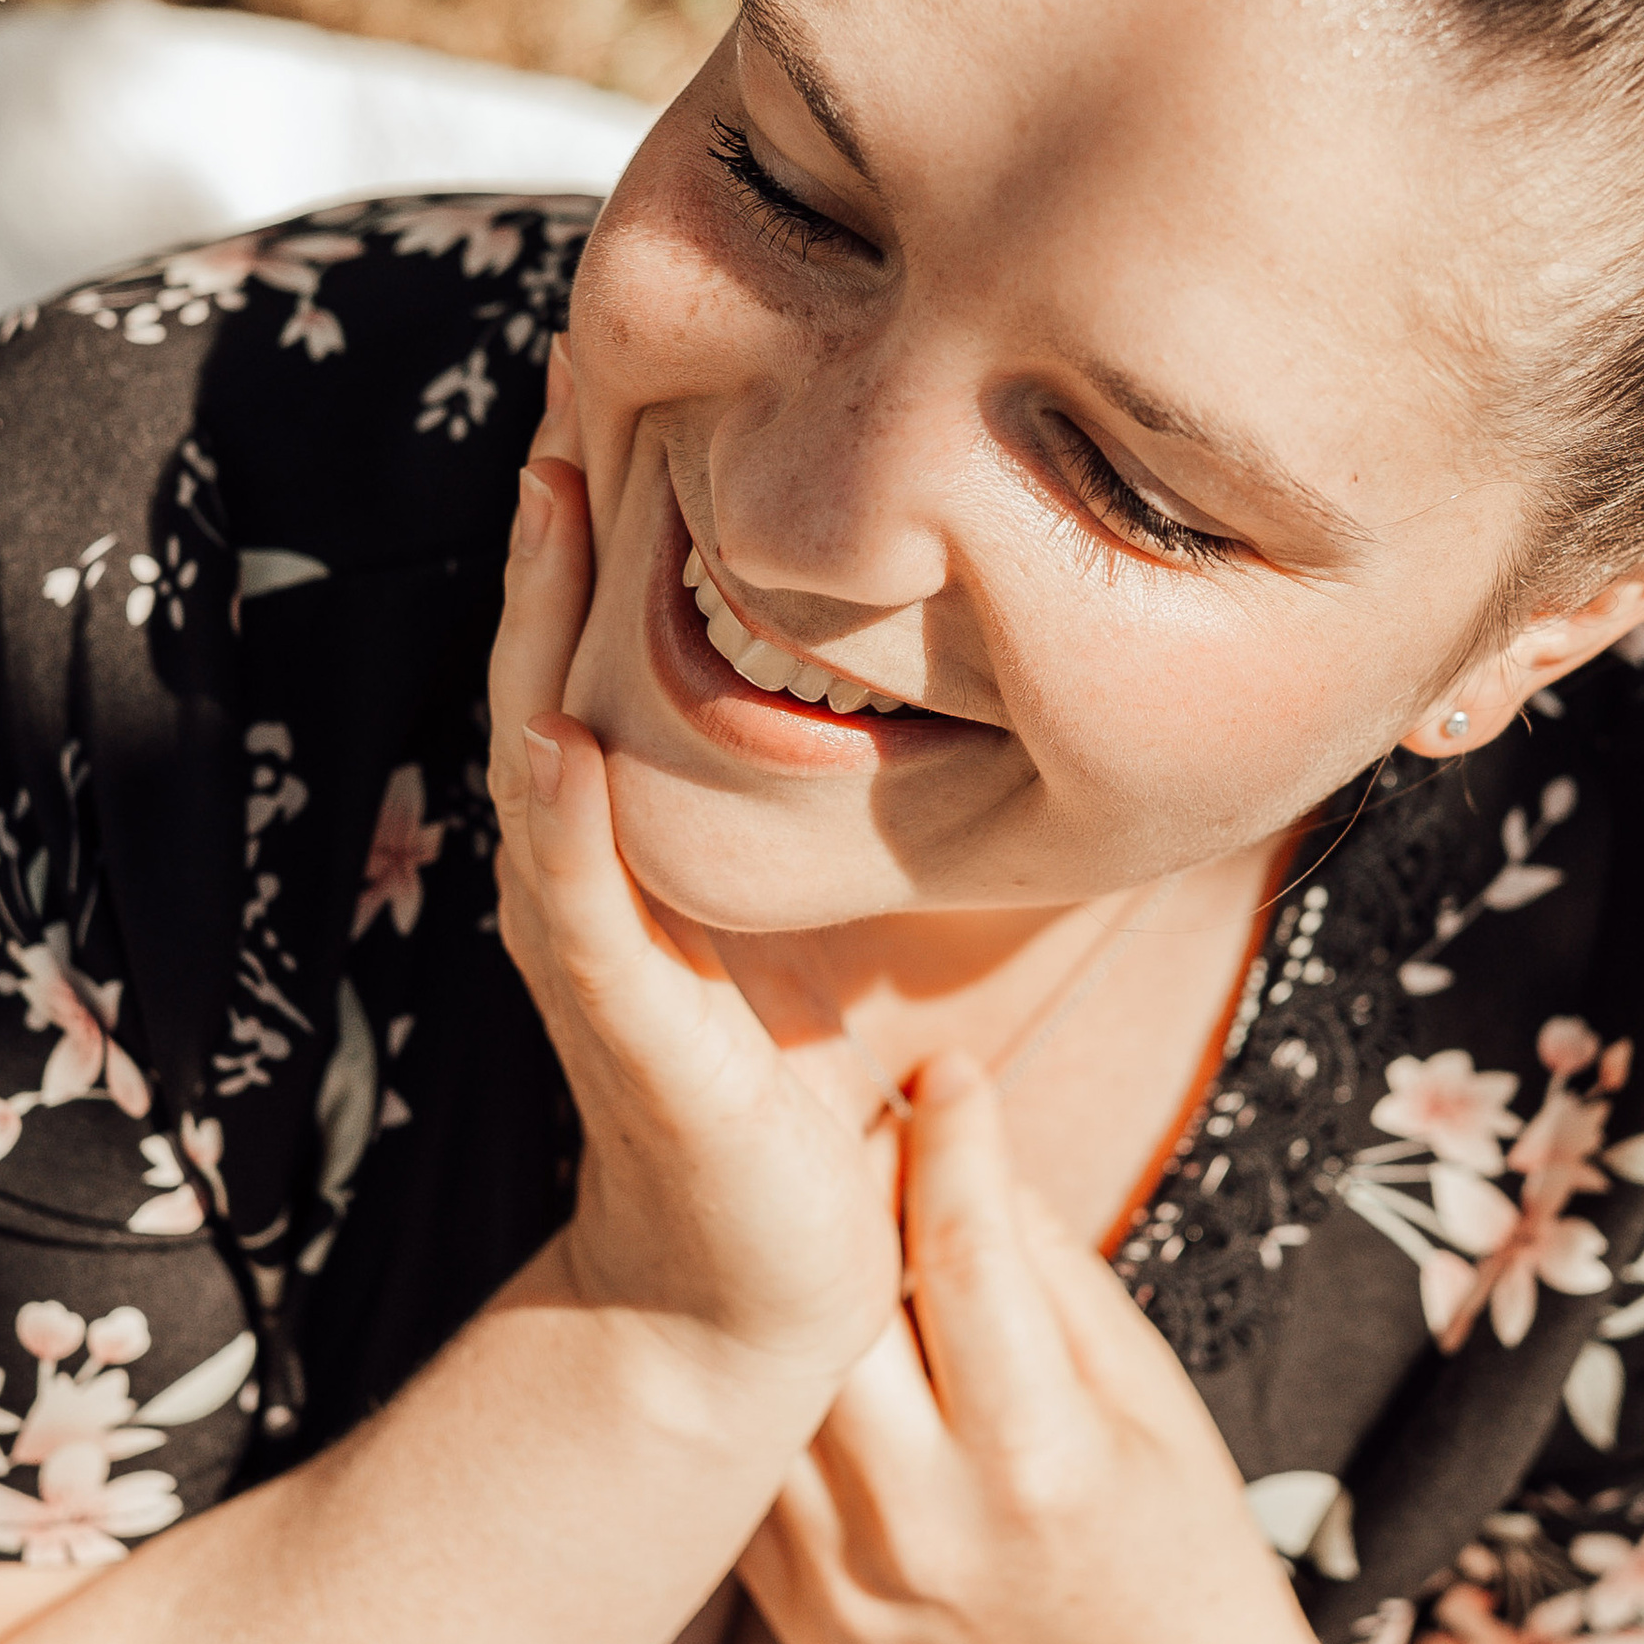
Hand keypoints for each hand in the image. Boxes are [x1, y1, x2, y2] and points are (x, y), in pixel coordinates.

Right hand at [489, 344, 903, 1398]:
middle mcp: (592, 855)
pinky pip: (573, 883)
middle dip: (566, 512)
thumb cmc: (847, 1091)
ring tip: (556, 481)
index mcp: (649, 822)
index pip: (624, 634)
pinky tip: (565, 708)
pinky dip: (561, 792)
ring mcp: (587, 926)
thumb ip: (967, 796)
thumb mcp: (913, 908)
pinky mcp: (610, 1010)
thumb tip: (1104, 684)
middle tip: (585, 360)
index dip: (637, 508)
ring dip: (539, 610)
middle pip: (558, 645)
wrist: (770, 1283)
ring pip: (540, 731)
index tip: (666, 366)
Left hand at [737, 1054, 1363, 1643]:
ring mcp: (841, 1589)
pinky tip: (805, 1337)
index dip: (952, 1134)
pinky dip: (775, 1391)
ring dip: (796, 1287)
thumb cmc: (1186, 1551)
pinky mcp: (796, 1621)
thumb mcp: (1154, 1401)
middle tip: (864, 1128)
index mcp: (1038, 1468)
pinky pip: (757, 1465)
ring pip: (773, 1380)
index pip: (963, 1251)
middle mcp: (921, 1532)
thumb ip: (1050, 1273)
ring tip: (825, 1222)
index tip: (949, 1070)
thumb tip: (957, 1138)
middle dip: (850, 1195)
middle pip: (836, 1304)